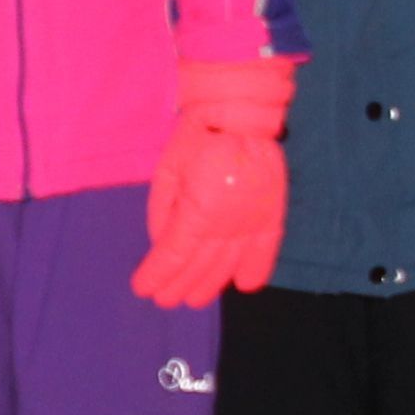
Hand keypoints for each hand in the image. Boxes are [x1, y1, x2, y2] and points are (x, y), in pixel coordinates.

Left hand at [131, 55, 299, 308]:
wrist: (239, 114)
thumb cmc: (195, 140)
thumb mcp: (166, 174)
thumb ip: (162, 213)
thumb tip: (162, 245)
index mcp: (196, 212)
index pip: (173, 256)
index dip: (157, 276)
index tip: (142, 288)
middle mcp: (226, 224)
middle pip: (199, 267)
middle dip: (178, 286)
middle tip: (164, 299)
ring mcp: (251, 221)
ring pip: (228, 266)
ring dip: (208, 286)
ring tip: (192, 299)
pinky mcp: (271, 214)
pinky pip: (266, 250)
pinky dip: (255, 270)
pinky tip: (243, 285)